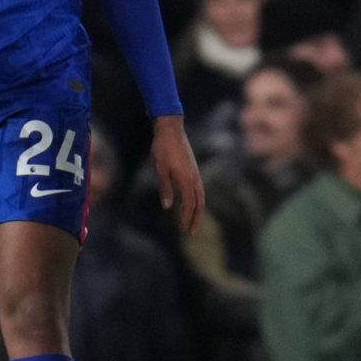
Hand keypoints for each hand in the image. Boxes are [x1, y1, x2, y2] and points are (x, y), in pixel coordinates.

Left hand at [150, 115, 204, 233]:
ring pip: (201, 196)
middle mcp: (194, 177)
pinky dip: (197, 200)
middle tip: (190, 232)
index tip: (183, 230)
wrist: (171, 128)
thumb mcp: (160, 168)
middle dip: (196, 219)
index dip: (187, 218)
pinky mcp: (194, 169)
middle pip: (199, 203)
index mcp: (186, 178)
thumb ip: (165, 187)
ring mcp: (195, 173)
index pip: (189, 204)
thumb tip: (167, 206)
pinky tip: (191, 204)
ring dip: (198, 211)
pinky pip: (199, 189)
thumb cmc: (162, 147)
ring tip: (193, 221)